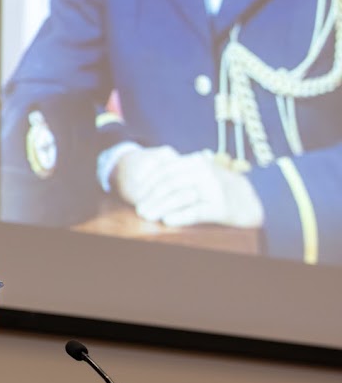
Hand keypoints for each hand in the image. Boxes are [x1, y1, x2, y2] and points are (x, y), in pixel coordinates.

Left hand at [114, 147, 263, 227]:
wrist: (245, 200)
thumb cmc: (213, 186)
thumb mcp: (197, 172)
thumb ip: (177, 169)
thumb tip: (146, 168)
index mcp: (195, 162)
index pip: (166, 168)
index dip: (148, 179)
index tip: (136, 191)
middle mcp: (204, 172)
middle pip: (170, 183)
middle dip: (152, 196)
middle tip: (139, 209)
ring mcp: (212, 188)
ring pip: (180, 196)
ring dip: (160, 206)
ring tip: (147, 216)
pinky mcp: (219, 207)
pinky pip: (196, 211)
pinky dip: (181, 215)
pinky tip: (168, 220)